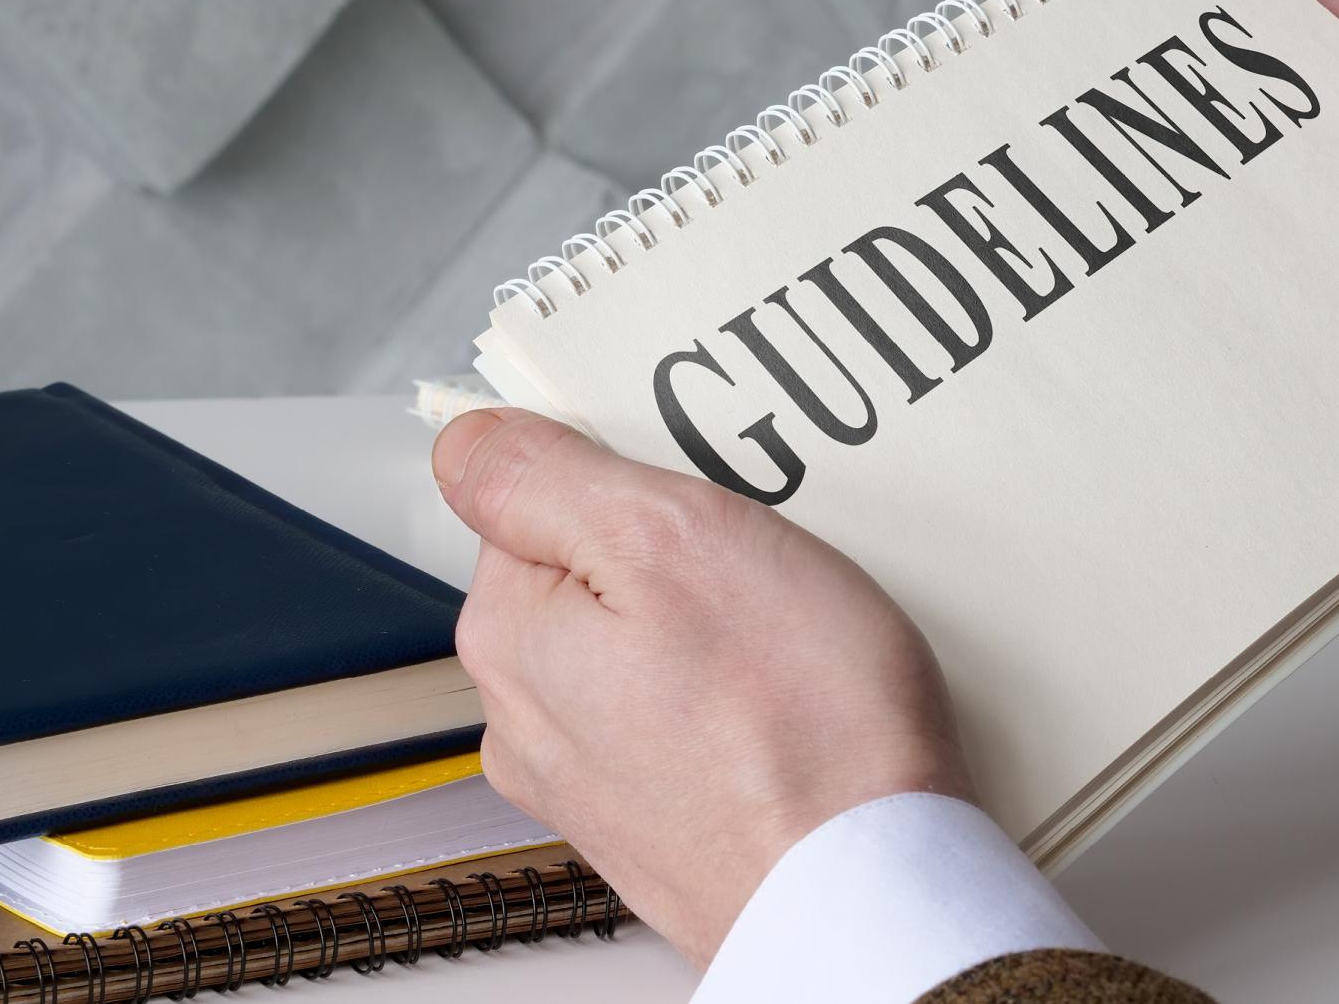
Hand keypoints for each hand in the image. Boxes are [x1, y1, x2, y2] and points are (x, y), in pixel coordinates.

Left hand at [432, 408, 970, 963]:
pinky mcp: (662, 822)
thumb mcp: (666, 538)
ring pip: (646, 650)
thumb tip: (469, 442)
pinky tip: (793, 700)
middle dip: (674, 556)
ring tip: (789, 637)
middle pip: (592, 575)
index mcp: (510, 636)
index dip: (625, 476)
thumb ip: (547, 479)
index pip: (534, 499)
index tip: (692, 490)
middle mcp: (530, 721)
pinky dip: (737, 698)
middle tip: (756, 564)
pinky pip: (689, 718)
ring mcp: (595, 783)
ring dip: (712, 629)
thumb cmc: (795, 729)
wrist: (869, 896)